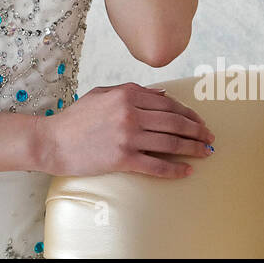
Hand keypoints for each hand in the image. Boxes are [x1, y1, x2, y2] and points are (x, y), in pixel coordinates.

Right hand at [38, 82, 215, 177]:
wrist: (53, 141)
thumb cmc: (76, 118)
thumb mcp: (103, 94)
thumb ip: (133, 91)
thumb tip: (164, 95)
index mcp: (126, 94)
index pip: (168, 104)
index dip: (189, 114)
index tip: (200, 121)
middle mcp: (130, 113)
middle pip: (175, 122)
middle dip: (197, 131)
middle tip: (210, 137)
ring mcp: (127, 136)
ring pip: (170, 143)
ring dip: (193, 149)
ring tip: (206, 153)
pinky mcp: (122, 158)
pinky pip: (156, 165)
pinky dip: (175, 170)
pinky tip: (187, 171)